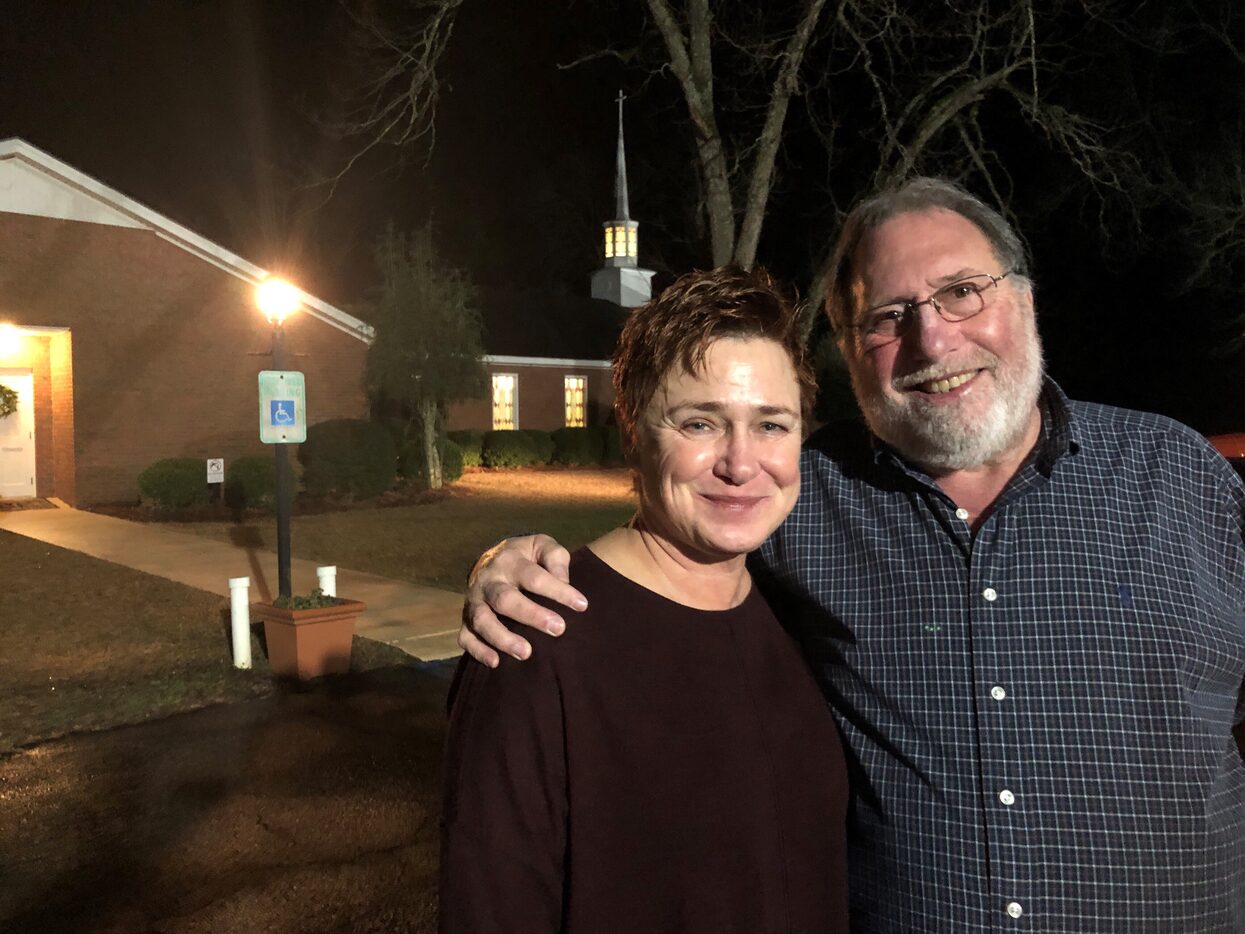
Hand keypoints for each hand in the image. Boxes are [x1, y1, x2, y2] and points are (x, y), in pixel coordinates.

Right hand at [459, 535, 587, 667]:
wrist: (490, 559)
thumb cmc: (526, 557)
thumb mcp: (541, 545)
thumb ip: (555, 558)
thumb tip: (563, 581)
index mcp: (510, 561)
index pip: (534, 576)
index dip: (558, 591)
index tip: (582, 605)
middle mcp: (489, 581)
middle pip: (505, 600)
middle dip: (532, 615)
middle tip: (558, 629)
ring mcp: (474, 601)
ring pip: (482, 620)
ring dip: (503, 638)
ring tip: (526, 653)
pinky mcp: (466, 619)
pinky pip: (466, 637)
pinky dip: (478, 650)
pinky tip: (495, 662)